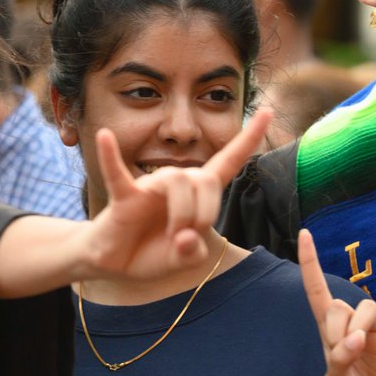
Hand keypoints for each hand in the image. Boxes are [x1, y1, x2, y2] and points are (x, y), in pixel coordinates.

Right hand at [83, 107, 271, 279]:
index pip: (228, 161)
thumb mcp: (182, 260)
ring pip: (176, 179)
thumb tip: (187, 237)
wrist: (116, 264)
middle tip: (193, 237)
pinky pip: (118, 173)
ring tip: (174, 236)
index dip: (248, 138)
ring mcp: (148, 187)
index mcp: (195, 195)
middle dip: (208, 209)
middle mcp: (174, 183)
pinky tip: (106, 137)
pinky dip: (111, 156)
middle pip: (205, 177)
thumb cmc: (151, 253)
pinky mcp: (124, 196)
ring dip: (182, 211)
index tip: (269, 112)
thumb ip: (193, 253)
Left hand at [299, 228, 375, 375]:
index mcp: (329, 330)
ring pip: (368, 308)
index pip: (316, 290)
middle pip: (342, 304)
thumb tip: (357, 340)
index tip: (304, 234)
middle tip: (342, 351)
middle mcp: (352, 326)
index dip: (310, 263)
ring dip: (362, 326)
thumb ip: (340, 359)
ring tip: (360, 349)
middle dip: (339, 326)